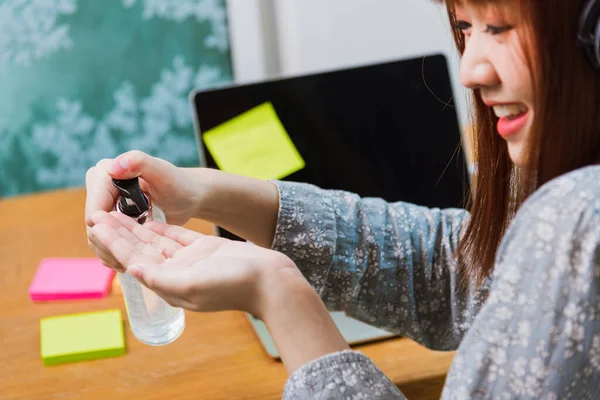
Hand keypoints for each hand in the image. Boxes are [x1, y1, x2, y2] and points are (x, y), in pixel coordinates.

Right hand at [85, 150, 204, 269]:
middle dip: (110, 247)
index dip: (110, 234)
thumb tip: (112, 167)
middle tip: (128, 264)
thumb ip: (139, 162)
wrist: (187, 195)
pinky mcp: (109, 216)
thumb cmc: (179, 184)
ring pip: (97, 237)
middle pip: (94, 228)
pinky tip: (127, 263)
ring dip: (111, 254)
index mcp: (104, 174)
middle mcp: (99, 186)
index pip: (94, 214)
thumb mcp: (163, 173)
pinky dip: (114, 253)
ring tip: (128, 266)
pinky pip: (104, 240)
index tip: (130, 247)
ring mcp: (102, 202)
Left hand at [89, 210, 349, 372]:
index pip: (135, 261)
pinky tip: (146, 219)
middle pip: (141, 250)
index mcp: (170, 285)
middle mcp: (176, 273)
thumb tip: (133, 270)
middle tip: (98, 213)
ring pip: (156, 242)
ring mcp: (190, 261)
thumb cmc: (234, 285)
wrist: (270, 280)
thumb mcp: (193, 285)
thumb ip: (162, 278)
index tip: (96, 226)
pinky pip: (176, 237)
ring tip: (116, 211)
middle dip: (120, 233)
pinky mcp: (203, 250)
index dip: (114, 243)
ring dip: (135, 228)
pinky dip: (160, 228)